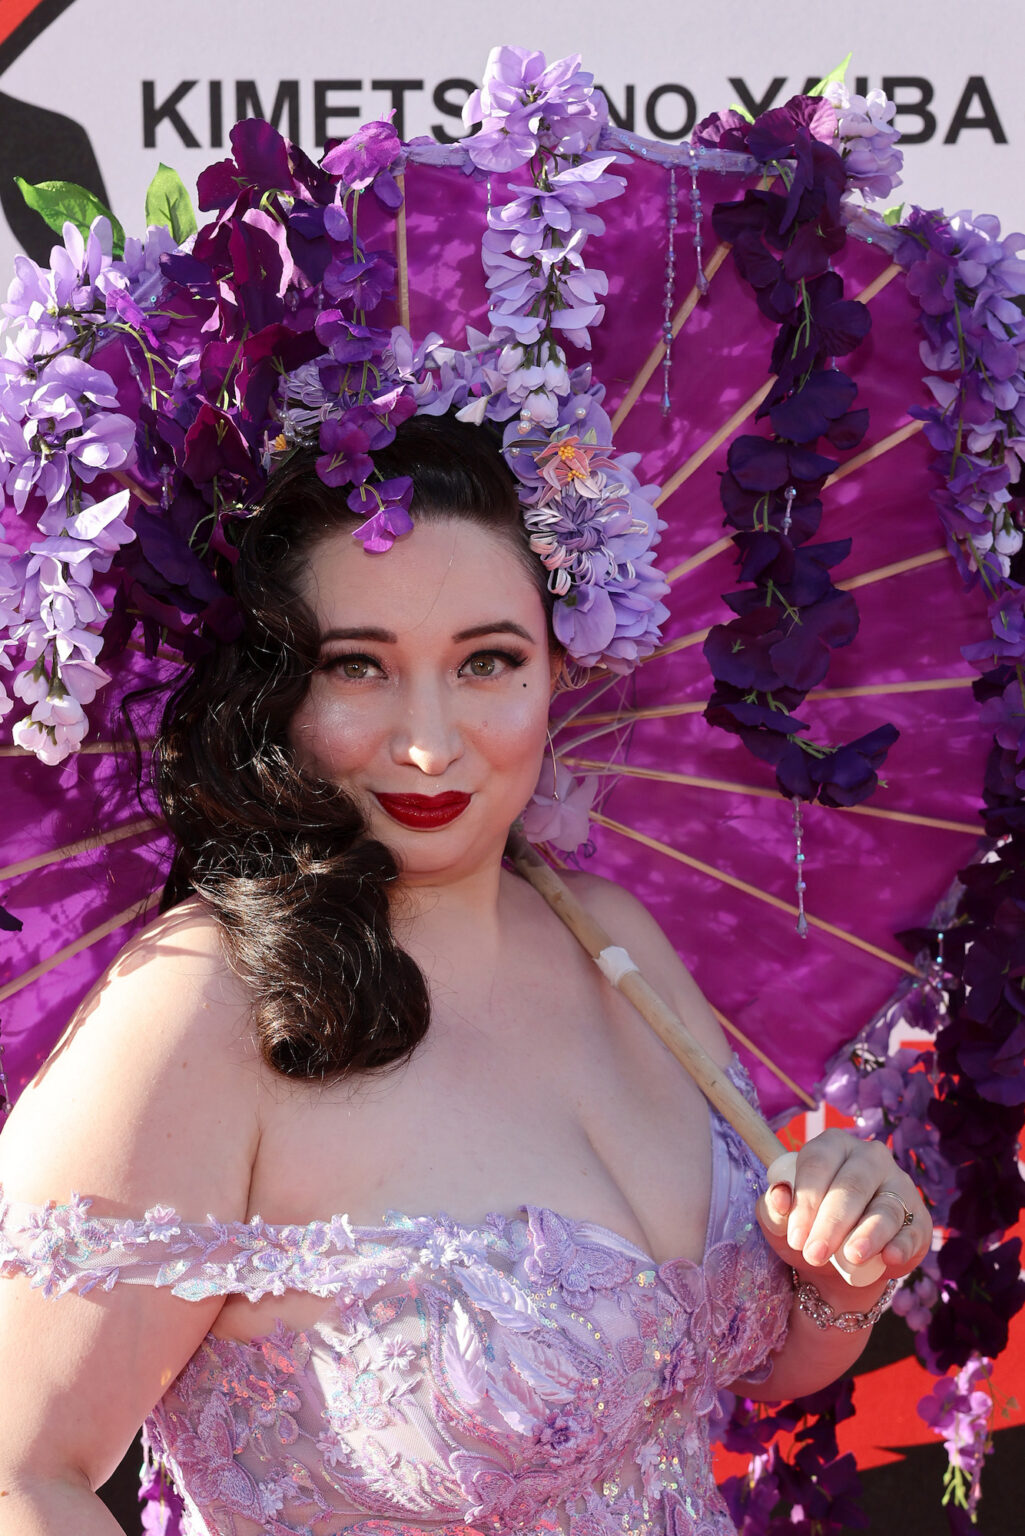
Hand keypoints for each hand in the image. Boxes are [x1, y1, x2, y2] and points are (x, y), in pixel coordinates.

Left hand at [756, 1129, 931, 1284]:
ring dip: (867, 1235)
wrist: (836, 1267)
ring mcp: (899, 1186)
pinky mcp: (918, 1219)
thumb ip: (773, 1207)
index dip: (806, 1200)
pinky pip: (912, 1230)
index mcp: (833, 1145)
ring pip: (884, 1208)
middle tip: (814, 1253)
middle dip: (831, 1222)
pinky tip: (890, 1257)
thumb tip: (780, 1195)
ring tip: (850, 1257)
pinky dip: (901, 1245)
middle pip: (851, 1185)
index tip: (795, 1236)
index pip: (818, 1162)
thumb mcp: (780, 1220)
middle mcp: (870, 1158)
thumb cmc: (807, 1229)